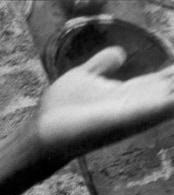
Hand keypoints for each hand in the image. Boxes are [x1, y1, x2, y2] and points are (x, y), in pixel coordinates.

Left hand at [37, 47, 173, 158]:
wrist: (43, 132)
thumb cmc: (60, 110)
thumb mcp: (85, 77)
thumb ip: (102, 66)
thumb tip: (118, 54)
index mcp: (137, 91)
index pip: (173, 75)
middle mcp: (147, 101)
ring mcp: (145, 110)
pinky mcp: (139, 116)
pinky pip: (173, 102)